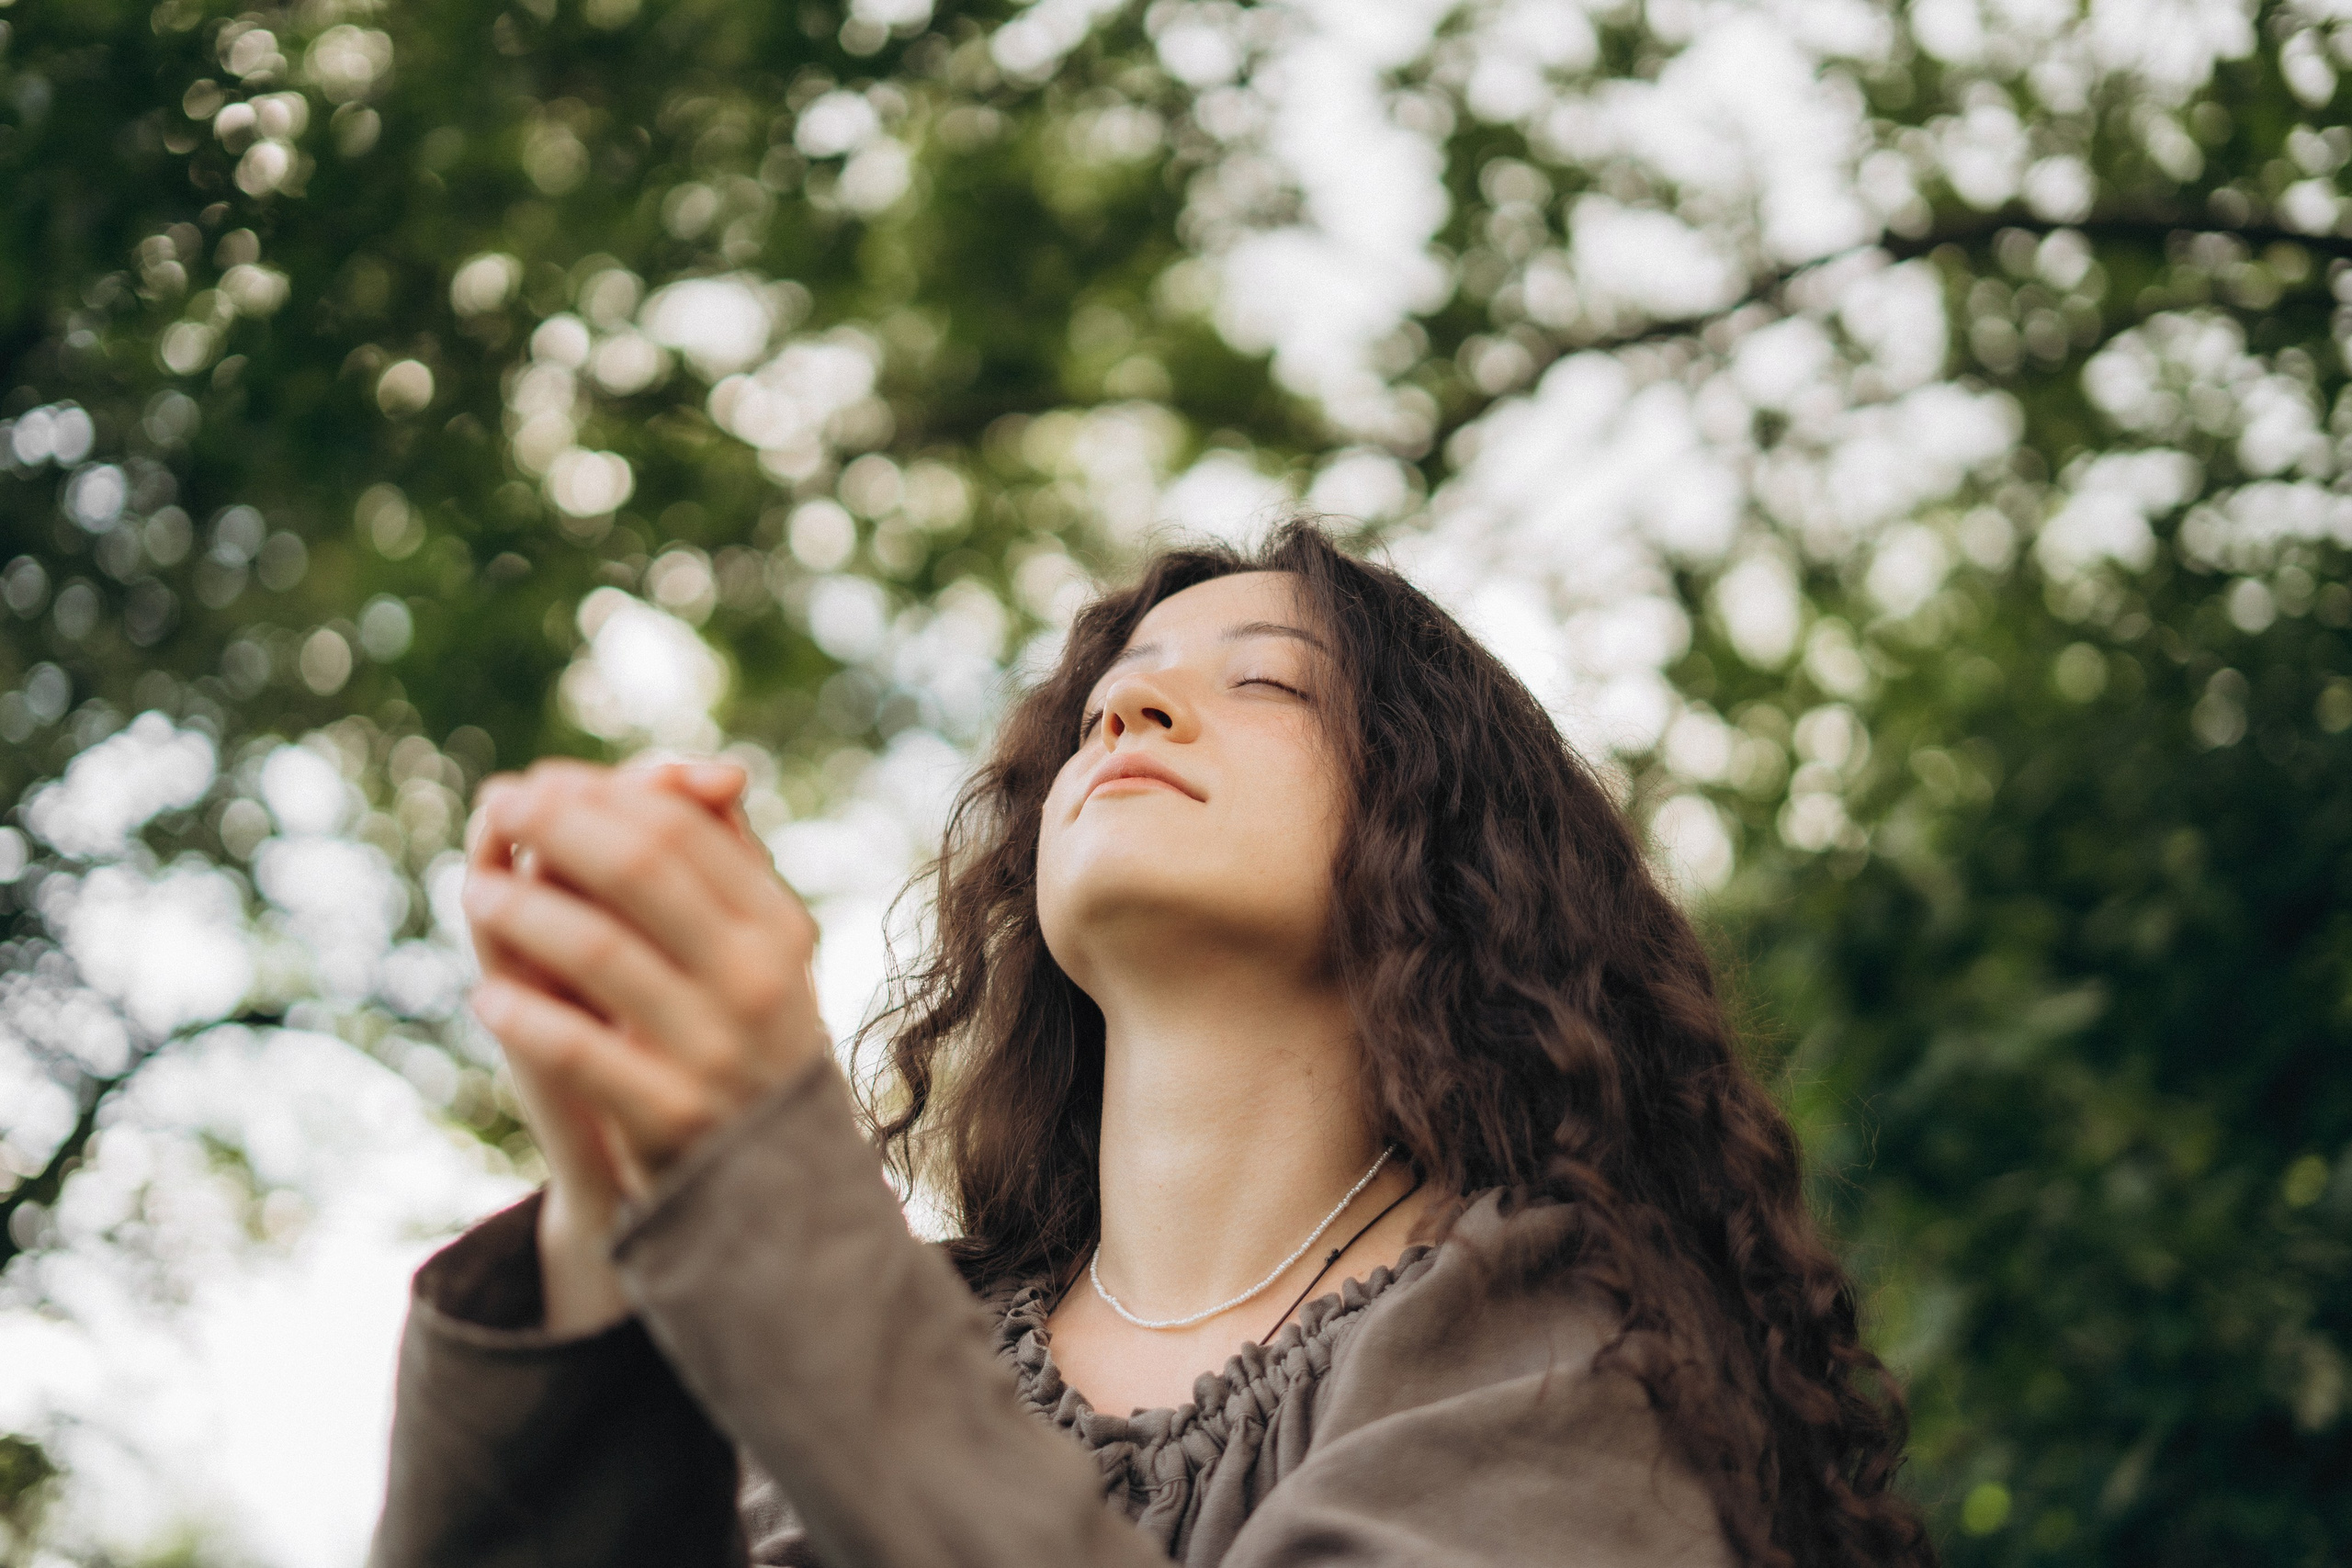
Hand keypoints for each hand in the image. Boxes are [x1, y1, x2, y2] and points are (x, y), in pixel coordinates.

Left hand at [461, 759, 828, 1204]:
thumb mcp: (753, 953)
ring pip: (600, 950)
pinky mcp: (671, 1117)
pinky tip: (488, 996)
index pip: (680, 827)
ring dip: (523, 911)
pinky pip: (577, 1050)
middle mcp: (760, 979)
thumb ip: (722, 864)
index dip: (598, 795)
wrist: (773, 1188)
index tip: (538, 785)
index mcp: (779, 927)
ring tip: (476, 893)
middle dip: (556, 828)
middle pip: (642, 868)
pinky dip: (523, 1016)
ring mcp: (719, 1050)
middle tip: (499, 809)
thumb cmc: (742, 1039)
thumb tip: (693, 768)